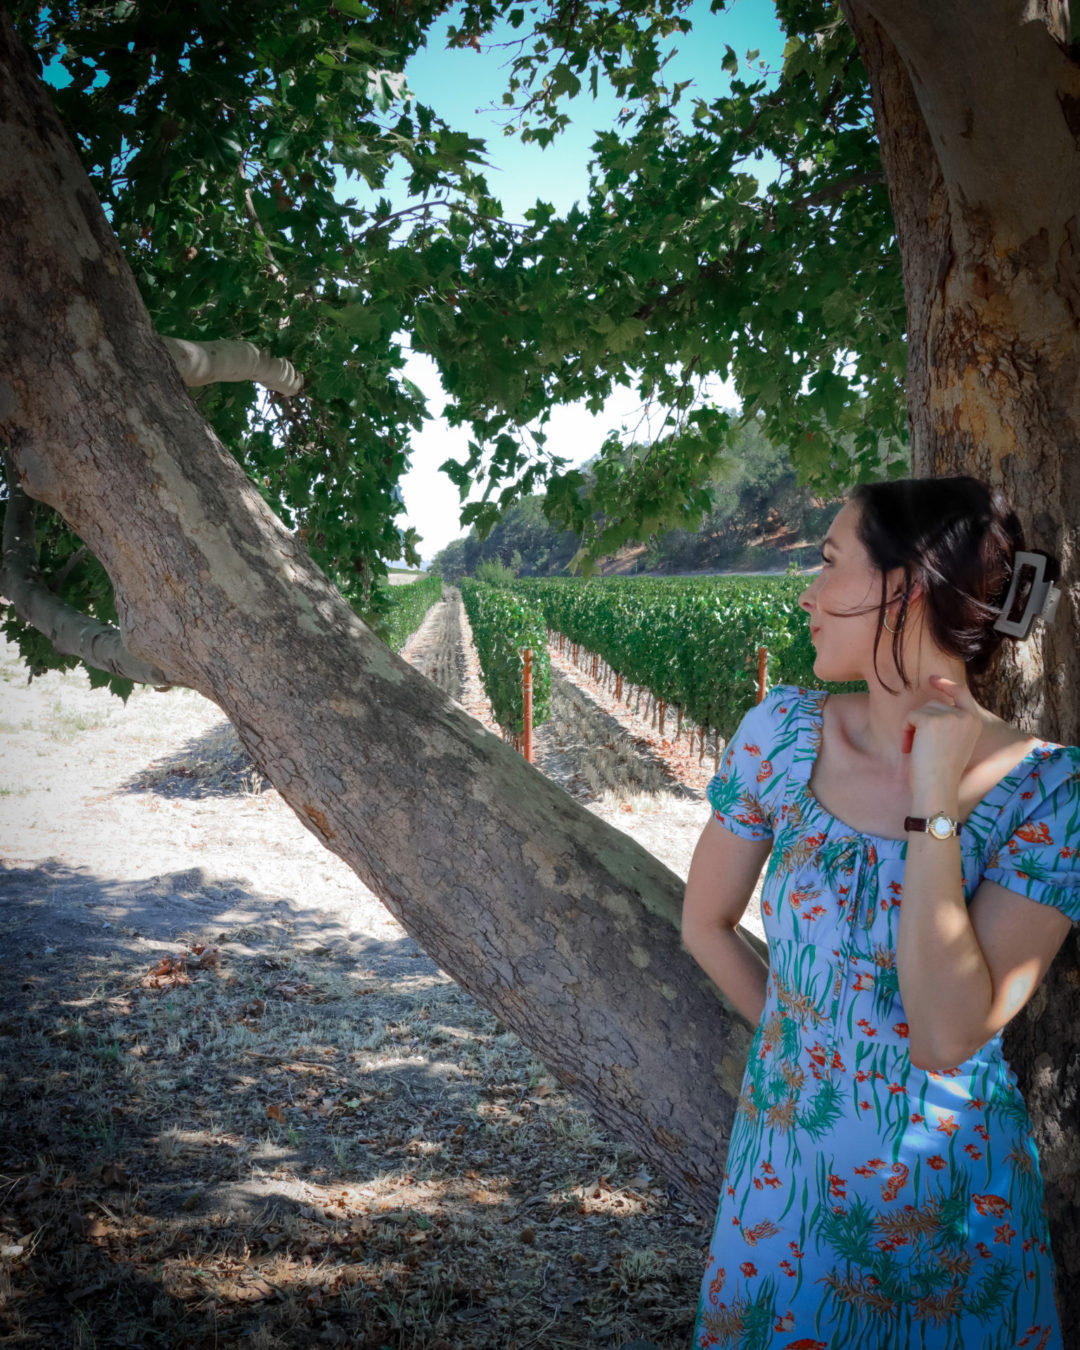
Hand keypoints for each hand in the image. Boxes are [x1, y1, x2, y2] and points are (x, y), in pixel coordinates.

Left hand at [902, 675, 981, 799]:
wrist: (937, 788)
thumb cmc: (942, 772)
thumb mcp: (956, 744)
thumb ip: (951, 724)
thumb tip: (931, 707)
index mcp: (974, 722)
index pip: (962, 693)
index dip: (947, 684)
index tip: (932, 679)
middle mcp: (965, 716)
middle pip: (933, 705)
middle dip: (922, 722)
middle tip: (921, 747)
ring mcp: (949, 716)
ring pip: (921, 711)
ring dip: (913, 729)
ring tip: (916, 750)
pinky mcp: (931, 719)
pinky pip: (910, 717)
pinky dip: (905, 732)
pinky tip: (909, 748)